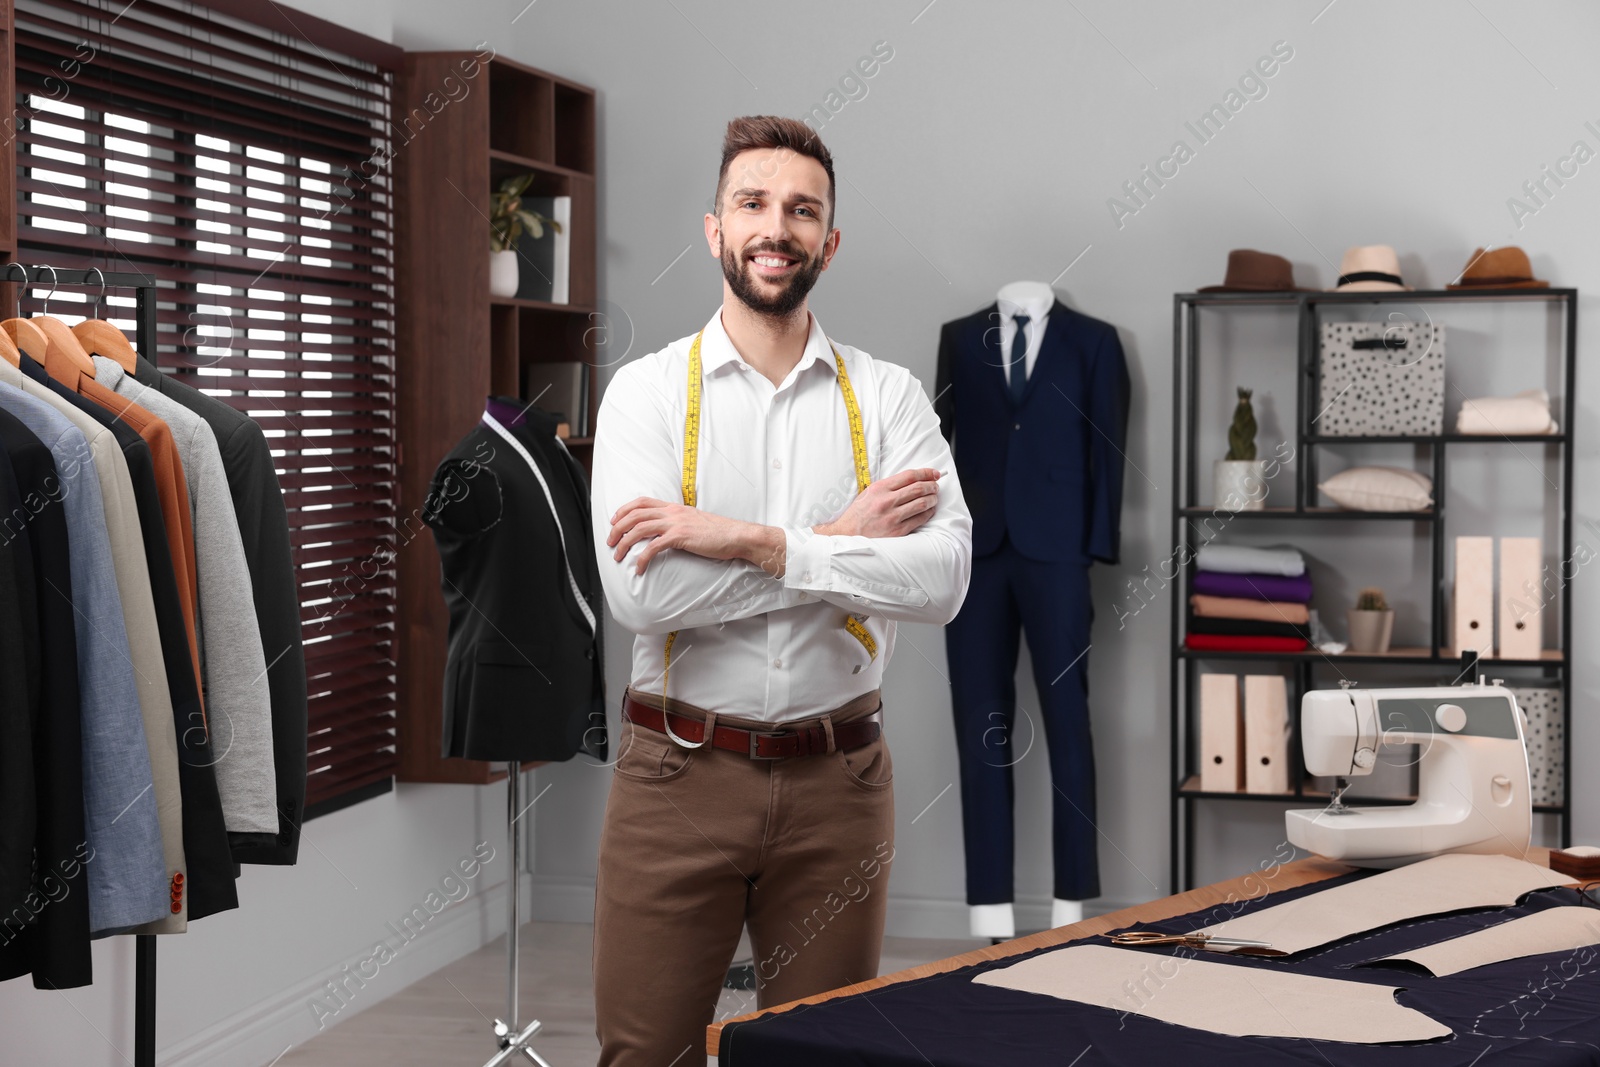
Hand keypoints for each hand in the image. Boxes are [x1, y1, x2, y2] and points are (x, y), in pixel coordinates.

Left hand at [608, 496, 764, 574]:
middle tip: (610, 542)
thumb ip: (678, 522)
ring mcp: (676, 523)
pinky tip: (639, 568)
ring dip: (624, 543)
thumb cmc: (718, 532)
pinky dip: (642, 558)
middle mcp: (672, 512)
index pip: (641, 501)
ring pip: (639, 529)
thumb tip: (665, 531)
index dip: (624, 510)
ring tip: (618, 556)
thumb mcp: (693, 521)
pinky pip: (654, 547)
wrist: (736, 535)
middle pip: (635, 515)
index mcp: (674, 507)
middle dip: (617, 528)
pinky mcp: (680, 537)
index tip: (614, 521)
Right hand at [817, 468, 940, 537]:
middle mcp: (886, 501)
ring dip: (933, 499)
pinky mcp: (897, 531)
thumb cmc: (859, 514)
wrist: (847, 534)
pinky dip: (928, 513)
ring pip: (922, 503)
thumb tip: (913, 480)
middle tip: (936, 486)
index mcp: (879, 488)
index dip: (926, 473)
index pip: (909, 476)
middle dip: (932, 486)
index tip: (934, 473)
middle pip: (919, 488)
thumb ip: (889, 486)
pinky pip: (920, 519)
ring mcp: (892, 517)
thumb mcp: (869, 493)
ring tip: (934, 498)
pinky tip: (929, 510)